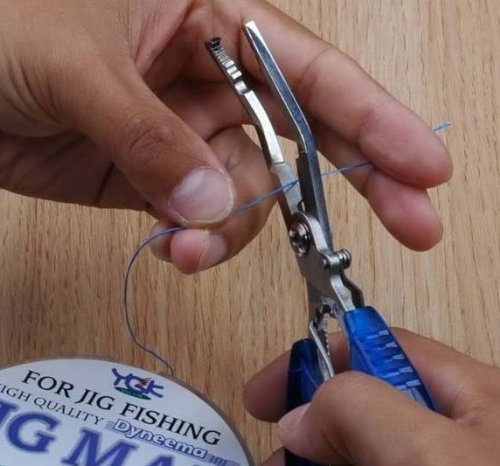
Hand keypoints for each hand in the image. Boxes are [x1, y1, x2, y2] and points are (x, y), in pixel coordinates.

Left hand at [0, 0, 450, 272]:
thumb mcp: (76, 64)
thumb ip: (150, 135)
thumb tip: (211, 203)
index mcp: (210, 15)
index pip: (311, 69)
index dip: (374, 117)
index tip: (422, 166)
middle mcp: (210, 78)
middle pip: (304, 135)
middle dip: (355, 183)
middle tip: (413, 224)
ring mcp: (188, 134)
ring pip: (249, 193)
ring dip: (235, 228)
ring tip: (193, 247)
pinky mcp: (160, 181)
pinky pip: (204, 219)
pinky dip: (199, 240)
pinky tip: (178, 248)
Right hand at [245, 330, 499, 464]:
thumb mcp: (434, 455)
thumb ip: (361, 409)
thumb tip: (300, 416)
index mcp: (471, 394)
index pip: (378, 349)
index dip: (316, 360)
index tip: (265, 396)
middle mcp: (460, 435)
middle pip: (365, 410)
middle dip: (312, 432)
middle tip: (274, 464)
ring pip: (367, 457)